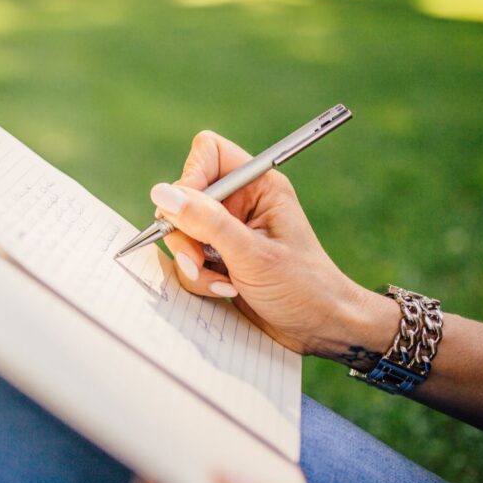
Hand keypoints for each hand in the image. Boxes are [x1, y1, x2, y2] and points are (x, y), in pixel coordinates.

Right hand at [150, 131, 398, 365]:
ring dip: (193, 263)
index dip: (190, 177)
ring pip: (181, 232)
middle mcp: (241, 203)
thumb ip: (206, 222)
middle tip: (199, 259)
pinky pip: (188, 259)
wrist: (321, 329)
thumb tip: (162, 193)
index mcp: (258, 186)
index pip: (208, 153)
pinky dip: (199, 279)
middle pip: (185, 197)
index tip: (186, 211)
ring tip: (222, 283)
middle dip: (186, 233)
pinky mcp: (219, 258)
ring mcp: (227, 232)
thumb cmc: (303, 287)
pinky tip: (226, 290)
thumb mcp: (252, 254)